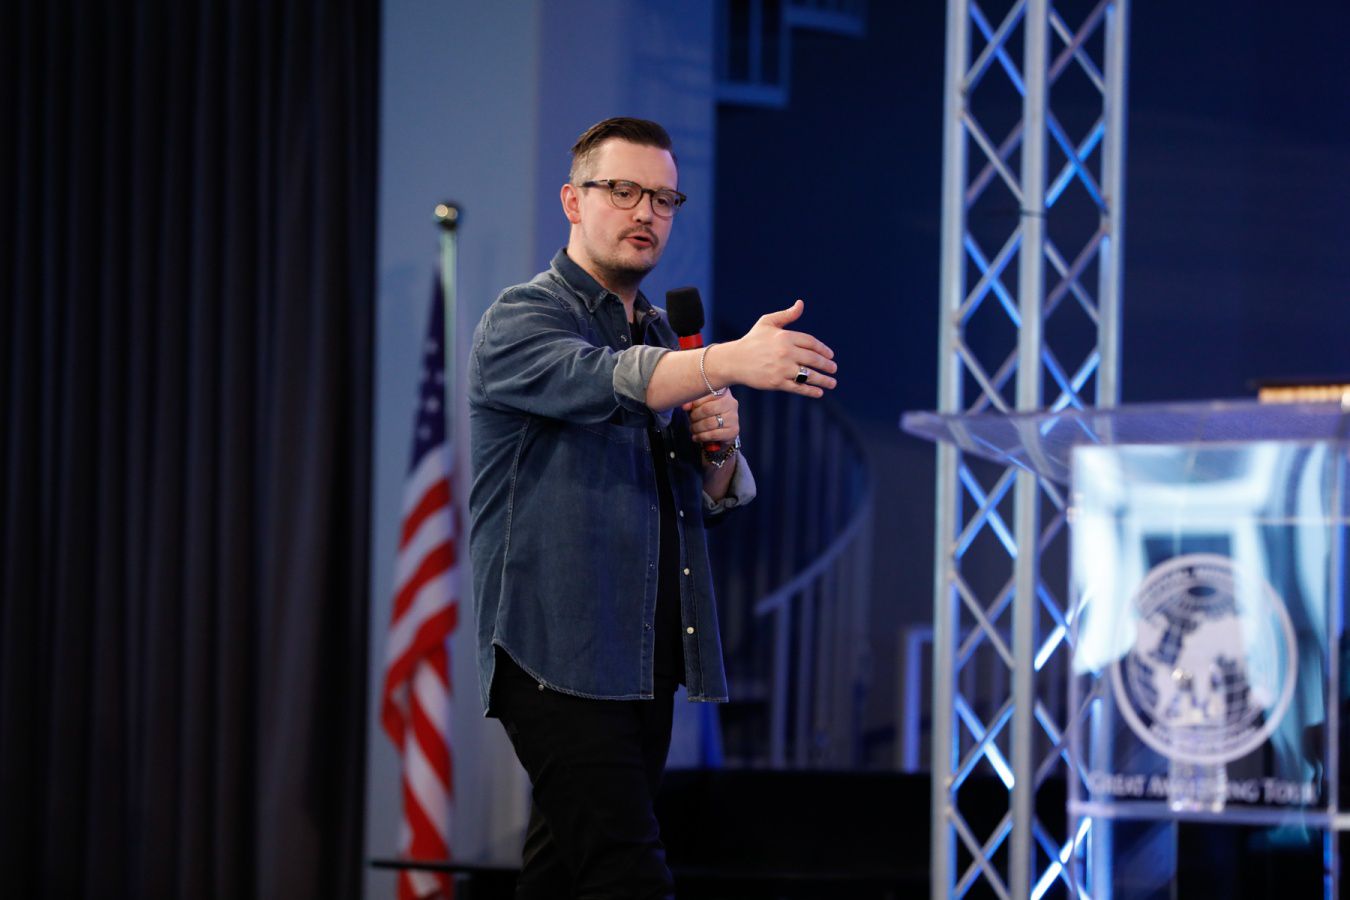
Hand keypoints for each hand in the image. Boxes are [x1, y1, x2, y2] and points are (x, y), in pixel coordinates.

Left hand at [683, 389, 738, 445]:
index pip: (707, 393)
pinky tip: (696, 437)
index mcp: (723, 392)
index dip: (695, 402)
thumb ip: (692, 403)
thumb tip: (685, 406)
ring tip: (692, 429)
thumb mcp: (699, 406)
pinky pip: (713, 434)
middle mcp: (731, 403)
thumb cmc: (708, 415)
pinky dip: (701, 437)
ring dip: (697, 428)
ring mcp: (733, 417)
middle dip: (695, 416)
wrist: (721, 433)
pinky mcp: (733, 431)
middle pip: (707, 409)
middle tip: (691, 420)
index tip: (686, 408)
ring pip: (709, 423)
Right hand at [720, 300, 837, 396]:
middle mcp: (785, 352)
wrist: (734, 361)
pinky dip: (810, 390)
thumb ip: (786, 315)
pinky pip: (798, 387)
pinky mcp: (776, 382)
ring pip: (808, 375)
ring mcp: (781, 368)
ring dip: (823, 380)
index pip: (811, 342)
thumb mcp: (767, 323)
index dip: (823, 349)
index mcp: (785, 336)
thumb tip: (801, 304)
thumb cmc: (752, 341)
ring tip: (832, 382)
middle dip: (826, 365)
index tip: (830, 355)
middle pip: (813, 359)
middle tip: (834, 369)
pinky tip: (819, 392)